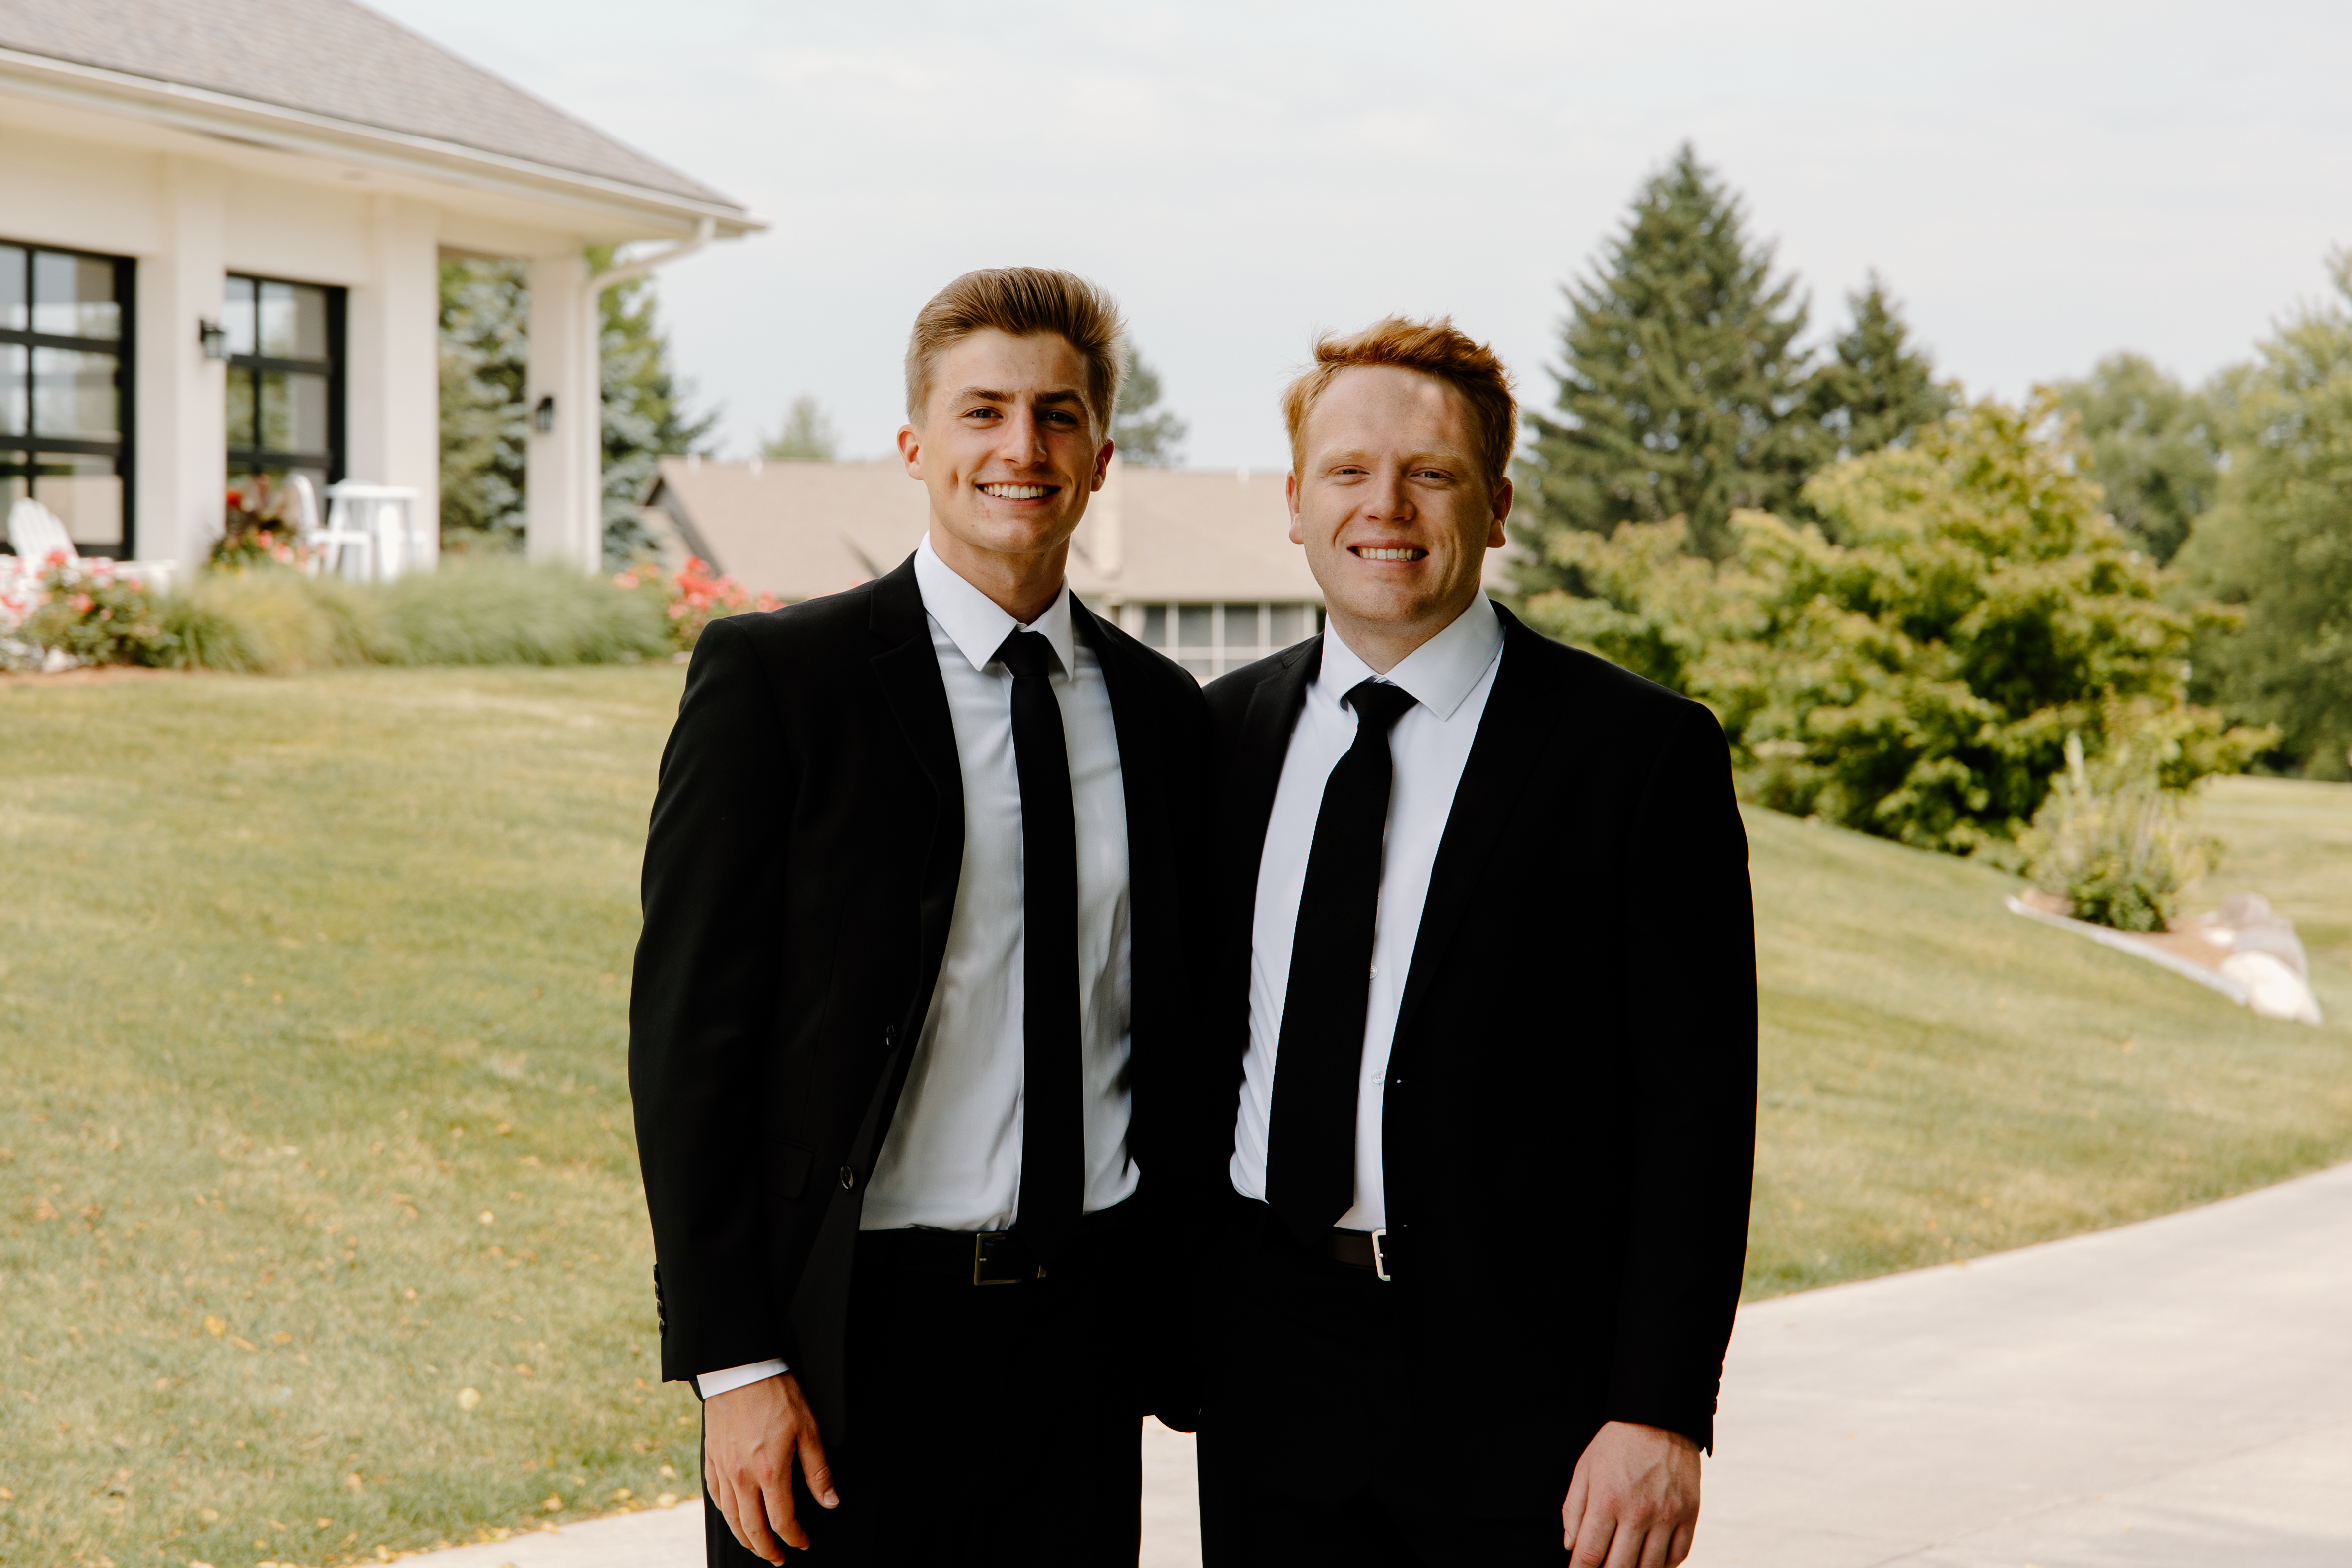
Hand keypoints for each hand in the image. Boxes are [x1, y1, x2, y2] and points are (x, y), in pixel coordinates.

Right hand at [703, 1373, 837, 1561]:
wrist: (740, 1369)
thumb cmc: (776, 1394)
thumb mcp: (808, 1429)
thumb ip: (818, 1470)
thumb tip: (829, 1501)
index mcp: (770, 1471)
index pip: (782, 1521)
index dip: (794, 1538)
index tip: (802, 1542)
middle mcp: (742, 1477)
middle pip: (752, 1529)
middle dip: (767, 1549)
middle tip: (778, 1557)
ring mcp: (723, 1469)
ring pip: (731, 1518)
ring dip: (745, 1538)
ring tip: (757, 1545)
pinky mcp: (710, 1459)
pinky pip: (715, 1497)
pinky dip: (726, 1514)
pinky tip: (734, 1517)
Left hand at [1562, 1420, 1699, 1567]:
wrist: (1659, 1417)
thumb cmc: (1617, 1444)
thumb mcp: (1584, 1469)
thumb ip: (1573, 1510)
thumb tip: (1571, 1546)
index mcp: (1608, 1500)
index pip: (1589, 1553)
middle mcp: (1639, 1512)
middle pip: (1619, 1567)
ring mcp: (1667, 1515)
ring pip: (1650, 1567)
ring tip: (1624, 1565)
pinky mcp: (1689, 1513)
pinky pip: (1678, 1555)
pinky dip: (1664, 1565)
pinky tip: (1651, 1562)